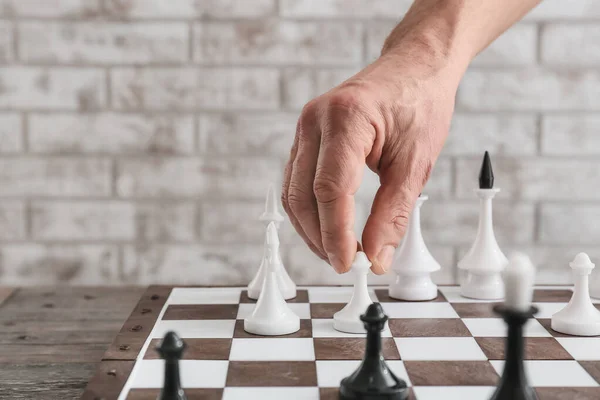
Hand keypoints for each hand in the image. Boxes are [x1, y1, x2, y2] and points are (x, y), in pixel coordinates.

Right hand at [281, 34, 465, 274]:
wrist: (415, 68)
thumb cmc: (420, 105)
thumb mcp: (416, 163)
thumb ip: (393, 214)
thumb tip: (377, 257)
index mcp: (346, 119)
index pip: (330, 189)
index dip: (335, 233)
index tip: (348, 264)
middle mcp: (316, 120)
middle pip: (302, 194)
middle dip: (319, 236)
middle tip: (345, 264)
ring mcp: (306, 126)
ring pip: (293, 191)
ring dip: (310, 227)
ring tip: (336, 251)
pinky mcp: (307, 136)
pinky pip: (297, 179)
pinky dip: (309, 209)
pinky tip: (327, 226)